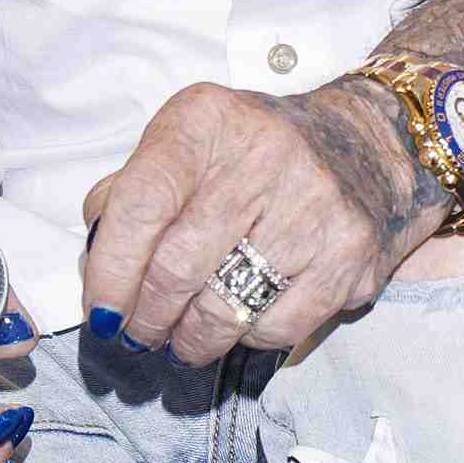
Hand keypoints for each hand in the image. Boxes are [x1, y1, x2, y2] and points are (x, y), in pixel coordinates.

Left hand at [81, 80, 443, 367]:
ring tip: (180, 340)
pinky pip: (276, 327)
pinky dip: (244, 340)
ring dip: (189, 339)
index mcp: (206, 121)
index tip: (101, 310)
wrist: (366, 144)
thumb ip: (132, 192)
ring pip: (224, 307)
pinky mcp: (349, 254)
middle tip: (138, 333)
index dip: (110, 270)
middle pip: (177, 266)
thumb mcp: (187, 143)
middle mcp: (263, 155)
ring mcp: (313, 206)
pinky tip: (237, 327)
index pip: (140, 205)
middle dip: (146, 317)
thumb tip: (97, 264)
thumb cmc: (255, 154)